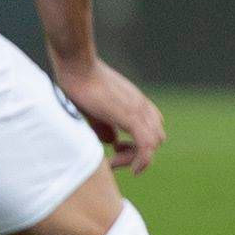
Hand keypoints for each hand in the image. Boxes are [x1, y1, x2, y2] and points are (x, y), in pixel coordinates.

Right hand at [55, 58, 165, 174]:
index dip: (138, 144)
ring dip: (137, 159)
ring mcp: (138, 110)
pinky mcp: (131, 116)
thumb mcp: (95, 110)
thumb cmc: (80, 84)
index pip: (152, 128)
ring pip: (155, 143)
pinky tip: (126, 168)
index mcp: (135, 103)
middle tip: (114, 157)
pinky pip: (146, 145)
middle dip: (138, 153)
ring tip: (114, 162)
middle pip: (157, 137)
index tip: (115, 149)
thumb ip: (104, 126)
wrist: (77, 67)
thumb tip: (111, 141)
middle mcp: (142, 106)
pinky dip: (141, 161)